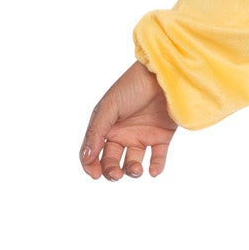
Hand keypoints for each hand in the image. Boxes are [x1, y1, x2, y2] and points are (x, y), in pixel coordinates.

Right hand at [80, 62, 178, 179]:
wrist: (163, 75)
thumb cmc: (132, 86)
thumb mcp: (109, 107)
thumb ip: (96, 132)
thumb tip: (85, 158)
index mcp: (106, 126)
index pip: (94, 152)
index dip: (91, 165)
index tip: (95, 174)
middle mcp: (122, 134)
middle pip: (112, 160)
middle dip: (112, 171)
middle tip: (116, 174)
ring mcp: (142, 136)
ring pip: (133, 162)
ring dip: (132, 170)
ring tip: (136, 169)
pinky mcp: (162, 136)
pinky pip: (158, 158)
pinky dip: (156, 167)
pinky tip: (152, 171)